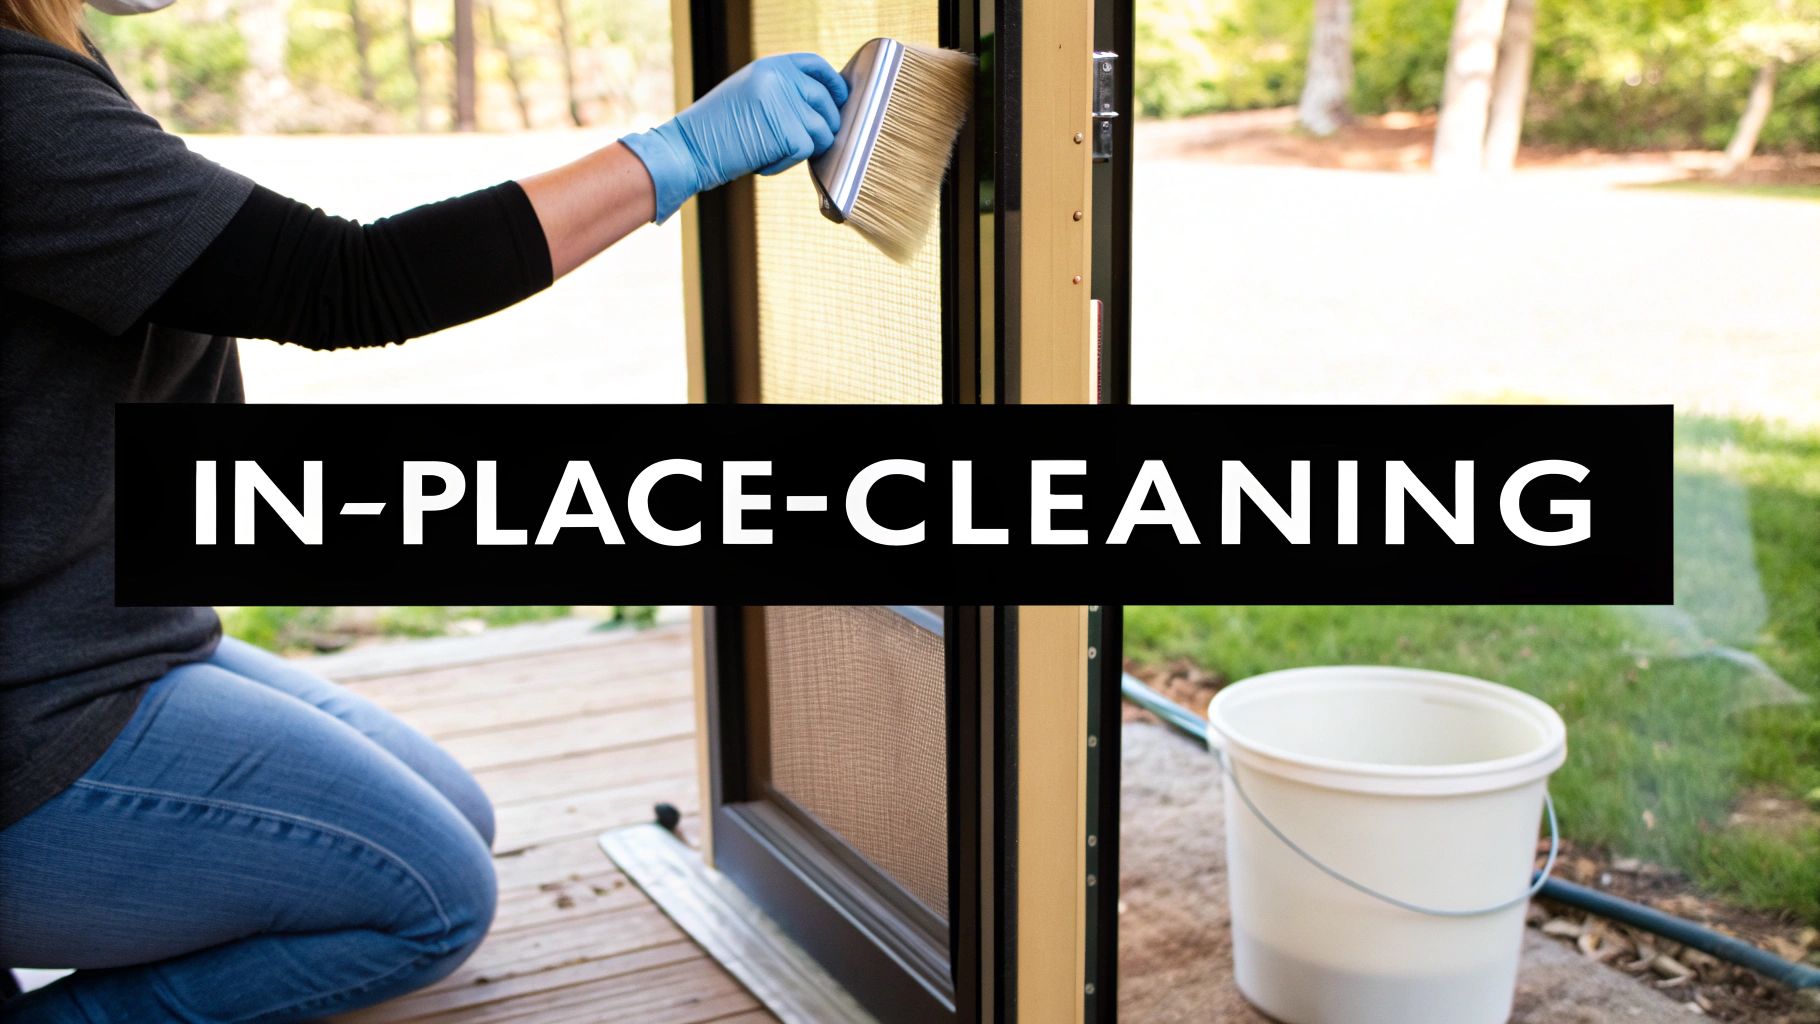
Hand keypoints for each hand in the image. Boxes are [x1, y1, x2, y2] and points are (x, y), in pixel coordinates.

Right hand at [621, 54, 849, 222]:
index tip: (837, 100)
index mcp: (770, 65)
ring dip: (805, 149)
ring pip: (823, 130)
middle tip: (801, 143)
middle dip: (823, 125)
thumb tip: (820, 102)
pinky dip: (787, 165)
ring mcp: (785, 103)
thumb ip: (781, 90)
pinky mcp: (788, 132)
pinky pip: (807, 151)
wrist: (687, 149)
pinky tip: (763, 164)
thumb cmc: (714, 129)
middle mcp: (780, 78)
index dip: (832, 84)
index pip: (816, 65)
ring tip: (773, 153)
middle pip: (826, 102)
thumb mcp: (748, 93)